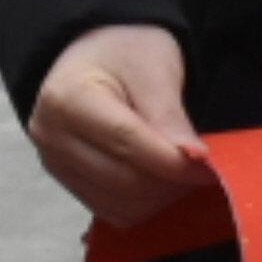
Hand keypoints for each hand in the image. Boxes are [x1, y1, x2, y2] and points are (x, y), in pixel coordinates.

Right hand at [29, 23, 207, 223]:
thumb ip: (169, 114)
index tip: (210, 165)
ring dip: (160, 196)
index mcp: (67, 100)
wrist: (94, 51)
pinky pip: (113, 212)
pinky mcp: (68, 183)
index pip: (127, 144)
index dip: (174, 161)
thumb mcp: (152, 66)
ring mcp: (55, 164)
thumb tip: (192, 159)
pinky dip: (144, 203)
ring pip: (120, 205)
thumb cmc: (124, 49)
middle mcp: (51, 138)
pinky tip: (160, 178)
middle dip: (171, 181)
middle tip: (203, 168)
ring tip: (182, 169)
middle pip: (123, 181)